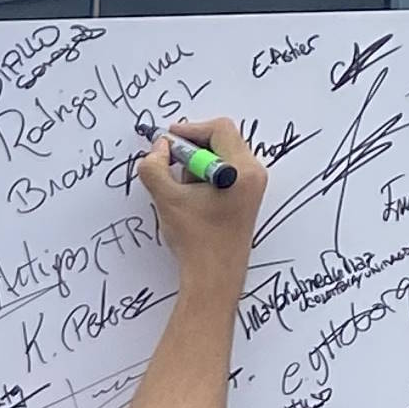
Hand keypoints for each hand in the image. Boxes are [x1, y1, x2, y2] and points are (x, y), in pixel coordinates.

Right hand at [136, 114, 264, 283]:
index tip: (167, 141)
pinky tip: (189, 201)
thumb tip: (156, 149)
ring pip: (220, 158)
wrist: (214, 278)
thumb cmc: (197, 242)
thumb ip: (155, 168)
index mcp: (242, 169)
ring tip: (180, 191)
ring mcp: (251, 187)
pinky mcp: (245, 199)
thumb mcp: (168, 201)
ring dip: (195, 166)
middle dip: (191, 150)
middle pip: (221, 141)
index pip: (218, 129)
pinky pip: (223, 175)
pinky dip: (202, 179)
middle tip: (168, 165)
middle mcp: (253, 173)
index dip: (189, 130)